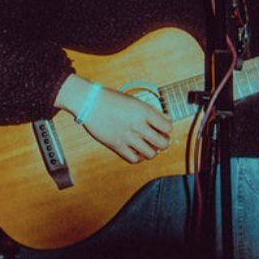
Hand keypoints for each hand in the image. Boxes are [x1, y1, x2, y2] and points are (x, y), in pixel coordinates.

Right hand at [54, 75, 171, 163]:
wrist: (90, 102)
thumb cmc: (111, 99)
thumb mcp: (135, 101)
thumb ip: (151, 112)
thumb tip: (166, 121)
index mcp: (144, 111)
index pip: (168, 127)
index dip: (167, 129)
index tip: (163, 129)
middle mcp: (138, 125)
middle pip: (163, 143)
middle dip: (163, 143)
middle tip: (159, 140)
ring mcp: (128, 137)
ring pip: (151, 154)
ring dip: (152, 151)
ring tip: (147, 146)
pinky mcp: (117, 146)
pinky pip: (134, 159)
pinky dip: (138, 157)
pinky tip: (136, 150)